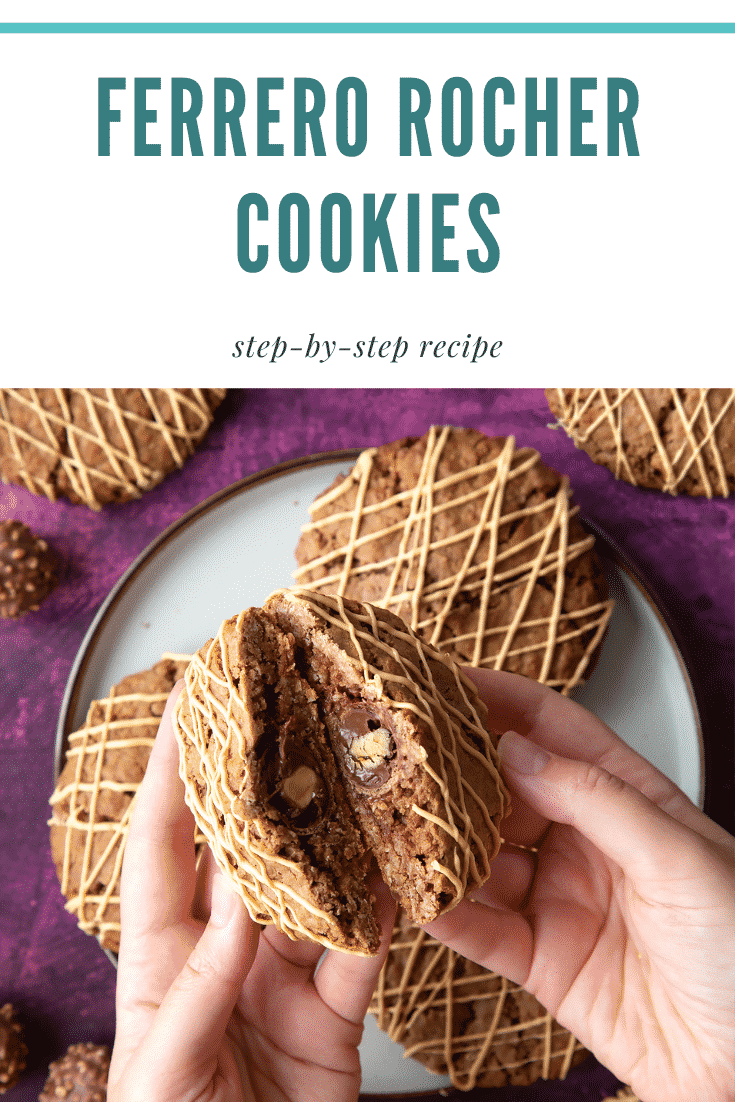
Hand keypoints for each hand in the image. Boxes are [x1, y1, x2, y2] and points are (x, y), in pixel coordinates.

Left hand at [108, 683, 395, 1101]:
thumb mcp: (164, 1072)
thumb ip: (201, 988)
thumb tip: (242, 903)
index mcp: (162, 954)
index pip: (163, 841)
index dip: (171, 770)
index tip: (188, 702)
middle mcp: (224, 951)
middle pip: (247, 850)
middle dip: (268, 783)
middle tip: (294, 717)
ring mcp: (280, 980)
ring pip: (316, 893)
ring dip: (341, 842)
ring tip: (363, 781)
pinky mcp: (333, 1018)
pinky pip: (362, 956)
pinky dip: (384, 919)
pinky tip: (403, 879)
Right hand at [424, 669, 734, 1101]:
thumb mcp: (678, 856)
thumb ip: (594, 799)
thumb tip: (515, 750)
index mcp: (625, 797)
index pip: (552, 728)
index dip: (500, 700)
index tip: (446, 680)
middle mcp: (582, 840)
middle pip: (503, 788)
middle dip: (451, 769)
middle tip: (401, 750)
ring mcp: (557, 898)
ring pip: (480, 857)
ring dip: (437, 841)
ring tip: (396, 821)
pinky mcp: (540, 960)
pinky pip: (480, 930)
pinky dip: (443, 913)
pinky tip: (417, 894)